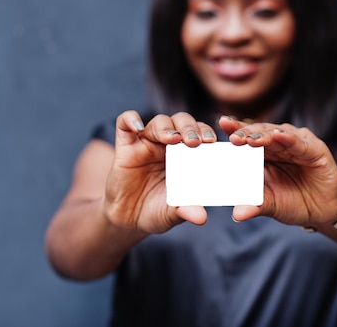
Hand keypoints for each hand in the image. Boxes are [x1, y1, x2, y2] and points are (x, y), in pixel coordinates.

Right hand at [104, 111, 216, 232]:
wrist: (128, 218)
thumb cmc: (156, 211)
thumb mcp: (172, 213)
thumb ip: (185, 211)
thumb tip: (201, 218)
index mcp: (186, 156)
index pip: (200, 134)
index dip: (207, 132)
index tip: (212, 142)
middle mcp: (167, 145)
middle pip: (181, 122)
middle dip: (190, 127)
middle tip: (194, 142)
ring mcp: (146, 143)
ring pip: (159, 121)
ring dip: (167, 127)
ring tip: (172, 139)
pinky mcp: (125, 145)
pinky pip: (124, 123)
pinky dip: (131, 119)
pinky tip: (138, 126)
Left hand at [218, 116, 336, 227]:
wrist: (322, 211)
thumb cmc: (291, 202)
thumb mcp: (270, 204)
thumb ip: (255, 205)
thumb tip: (236, 215)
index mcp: (261, 152)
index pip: (244, 138)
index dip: (232, 132)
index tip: (216, 130)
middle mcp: (277, 143)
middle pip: (258, 133)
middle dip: (244, 133)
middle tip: (232, 137)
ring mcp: (296, 143)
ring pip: (276, 134)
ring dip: (263, 135)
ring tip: (250, 138)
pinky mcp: (315, 149)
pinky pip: (300, 143)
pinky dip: (290, 139)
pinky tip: (280, 135)